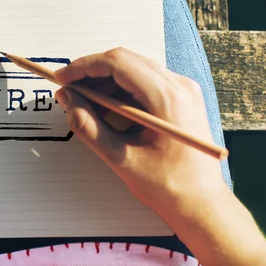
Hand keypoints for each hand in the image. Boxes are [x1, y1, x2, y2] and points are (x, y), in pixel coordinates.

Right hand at [53, 47, 227, 219]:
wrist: (203, 205)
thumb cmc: (168, 187)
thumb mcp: (120, 157)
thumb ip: (87, 125)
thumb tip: (66, 98)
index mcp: (167, 98)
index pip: (117, 63)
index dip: (84, 67)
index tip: (63, 78)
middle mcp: (179, 85)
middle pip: (125, 60)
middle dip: (92, 71)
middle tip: (69, 88)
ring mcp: (183, 89)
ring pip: (134, 67)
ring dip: (105, 79)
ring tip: (85, 100)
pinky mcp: (181, 95)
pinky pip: (145, 79)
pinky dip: (121, 87)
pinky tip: (106, 106)